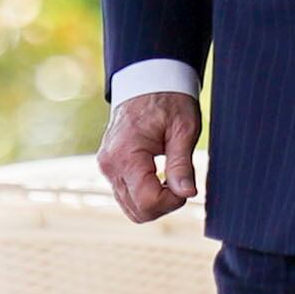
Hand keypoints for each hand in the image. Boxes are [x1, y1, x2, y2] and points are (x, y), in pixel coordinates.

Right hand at [99, 91, 202, 222]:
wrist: (147, 82)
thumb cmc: (168, 100)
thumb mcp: (183, 128)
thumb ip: (182, 164)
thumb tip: (187, 193)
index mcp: (126, 155)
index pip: (147, 202)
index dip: (173, 201)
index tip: (187, 185)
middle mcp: (110, 165)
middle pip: (138, 212)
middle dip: (165, 205)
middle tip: (182, 182)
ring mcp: (107, 168)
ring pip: (132, 209)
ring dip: (155, 202)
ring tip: (172, 178)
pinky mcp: (110, 168)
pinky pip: (127, 196)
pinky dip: (146, 195)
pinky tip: (160, 178)